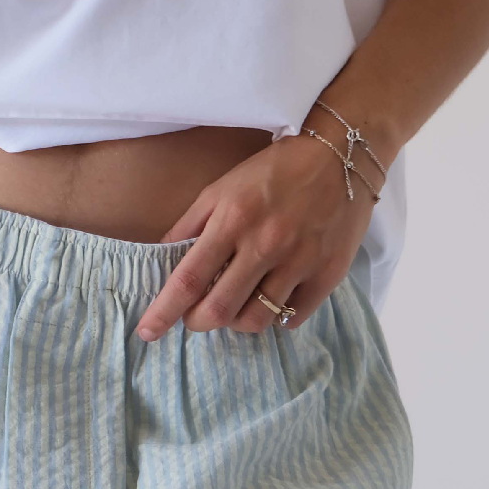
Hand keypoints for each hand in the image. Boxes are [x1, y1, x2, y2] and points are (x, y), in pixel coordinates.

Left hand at [136, 129, 375, 341]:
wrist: (339, 157)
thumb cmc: (274, 171)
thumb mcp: (222, 188)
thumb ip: (190, 224)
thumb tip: (162, 257)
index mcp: (232, 220)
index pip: (189, 278)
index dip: (165, 311)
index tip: (148, 331)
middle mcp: (265, 245)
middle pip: (220, 309)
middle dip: (198, 322)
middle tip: (196, 318)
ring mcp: (299, 262)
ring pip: (256, 319)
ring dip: (236, 322)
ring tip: (236, 307)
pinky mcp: (328, 274)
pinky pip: (293, 318)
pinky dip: (276, 318)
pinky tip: (272, 301)